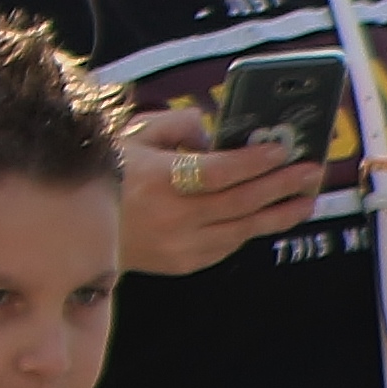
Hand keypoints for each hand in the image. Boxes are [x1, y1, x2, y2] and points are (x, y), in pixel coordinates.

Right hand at [123, 110, 325, 274]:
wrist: (74, 226)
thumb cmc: (108, 174)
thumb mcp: (132, 136)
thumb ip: (177, 124)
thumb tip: (216, 134)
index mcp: (157, 178)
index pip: (220, 170)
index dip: (256, 161)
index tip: (282, 150)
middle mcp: (172, 214)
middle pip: (241, 201)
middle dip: (282, 185)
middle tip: (312, 172)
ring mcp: (180, 243)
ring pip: (243, 229)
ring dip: (279, 213)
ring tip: (306, 200)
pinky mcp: (183, 263)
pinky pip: (228, 245)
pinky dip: (251, 230)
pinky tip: (267, 217)